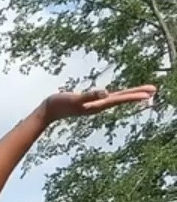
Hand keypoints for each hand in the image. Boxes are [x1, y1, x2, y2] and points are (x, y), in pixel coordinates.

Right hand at [41, 85, 155, 124]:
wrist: (48, 111)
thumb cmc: (59, 104)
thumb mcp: (74, 98)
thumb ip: (89, 96)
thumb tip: (106, 92)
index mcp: (98, 105)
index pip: (120, 99)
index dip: (134, 95)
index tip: (149, 94)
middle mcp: (99, 105)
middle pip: (122, 98)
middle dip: (138, 94)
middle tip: (154, 90)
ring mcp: (95, 104)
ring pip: (117, 98)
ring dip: (131, 95)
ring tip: (144, 93)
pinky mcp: (91, 102)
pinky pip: (109, 98)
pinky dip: (119, 95)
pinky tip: (120, 94)